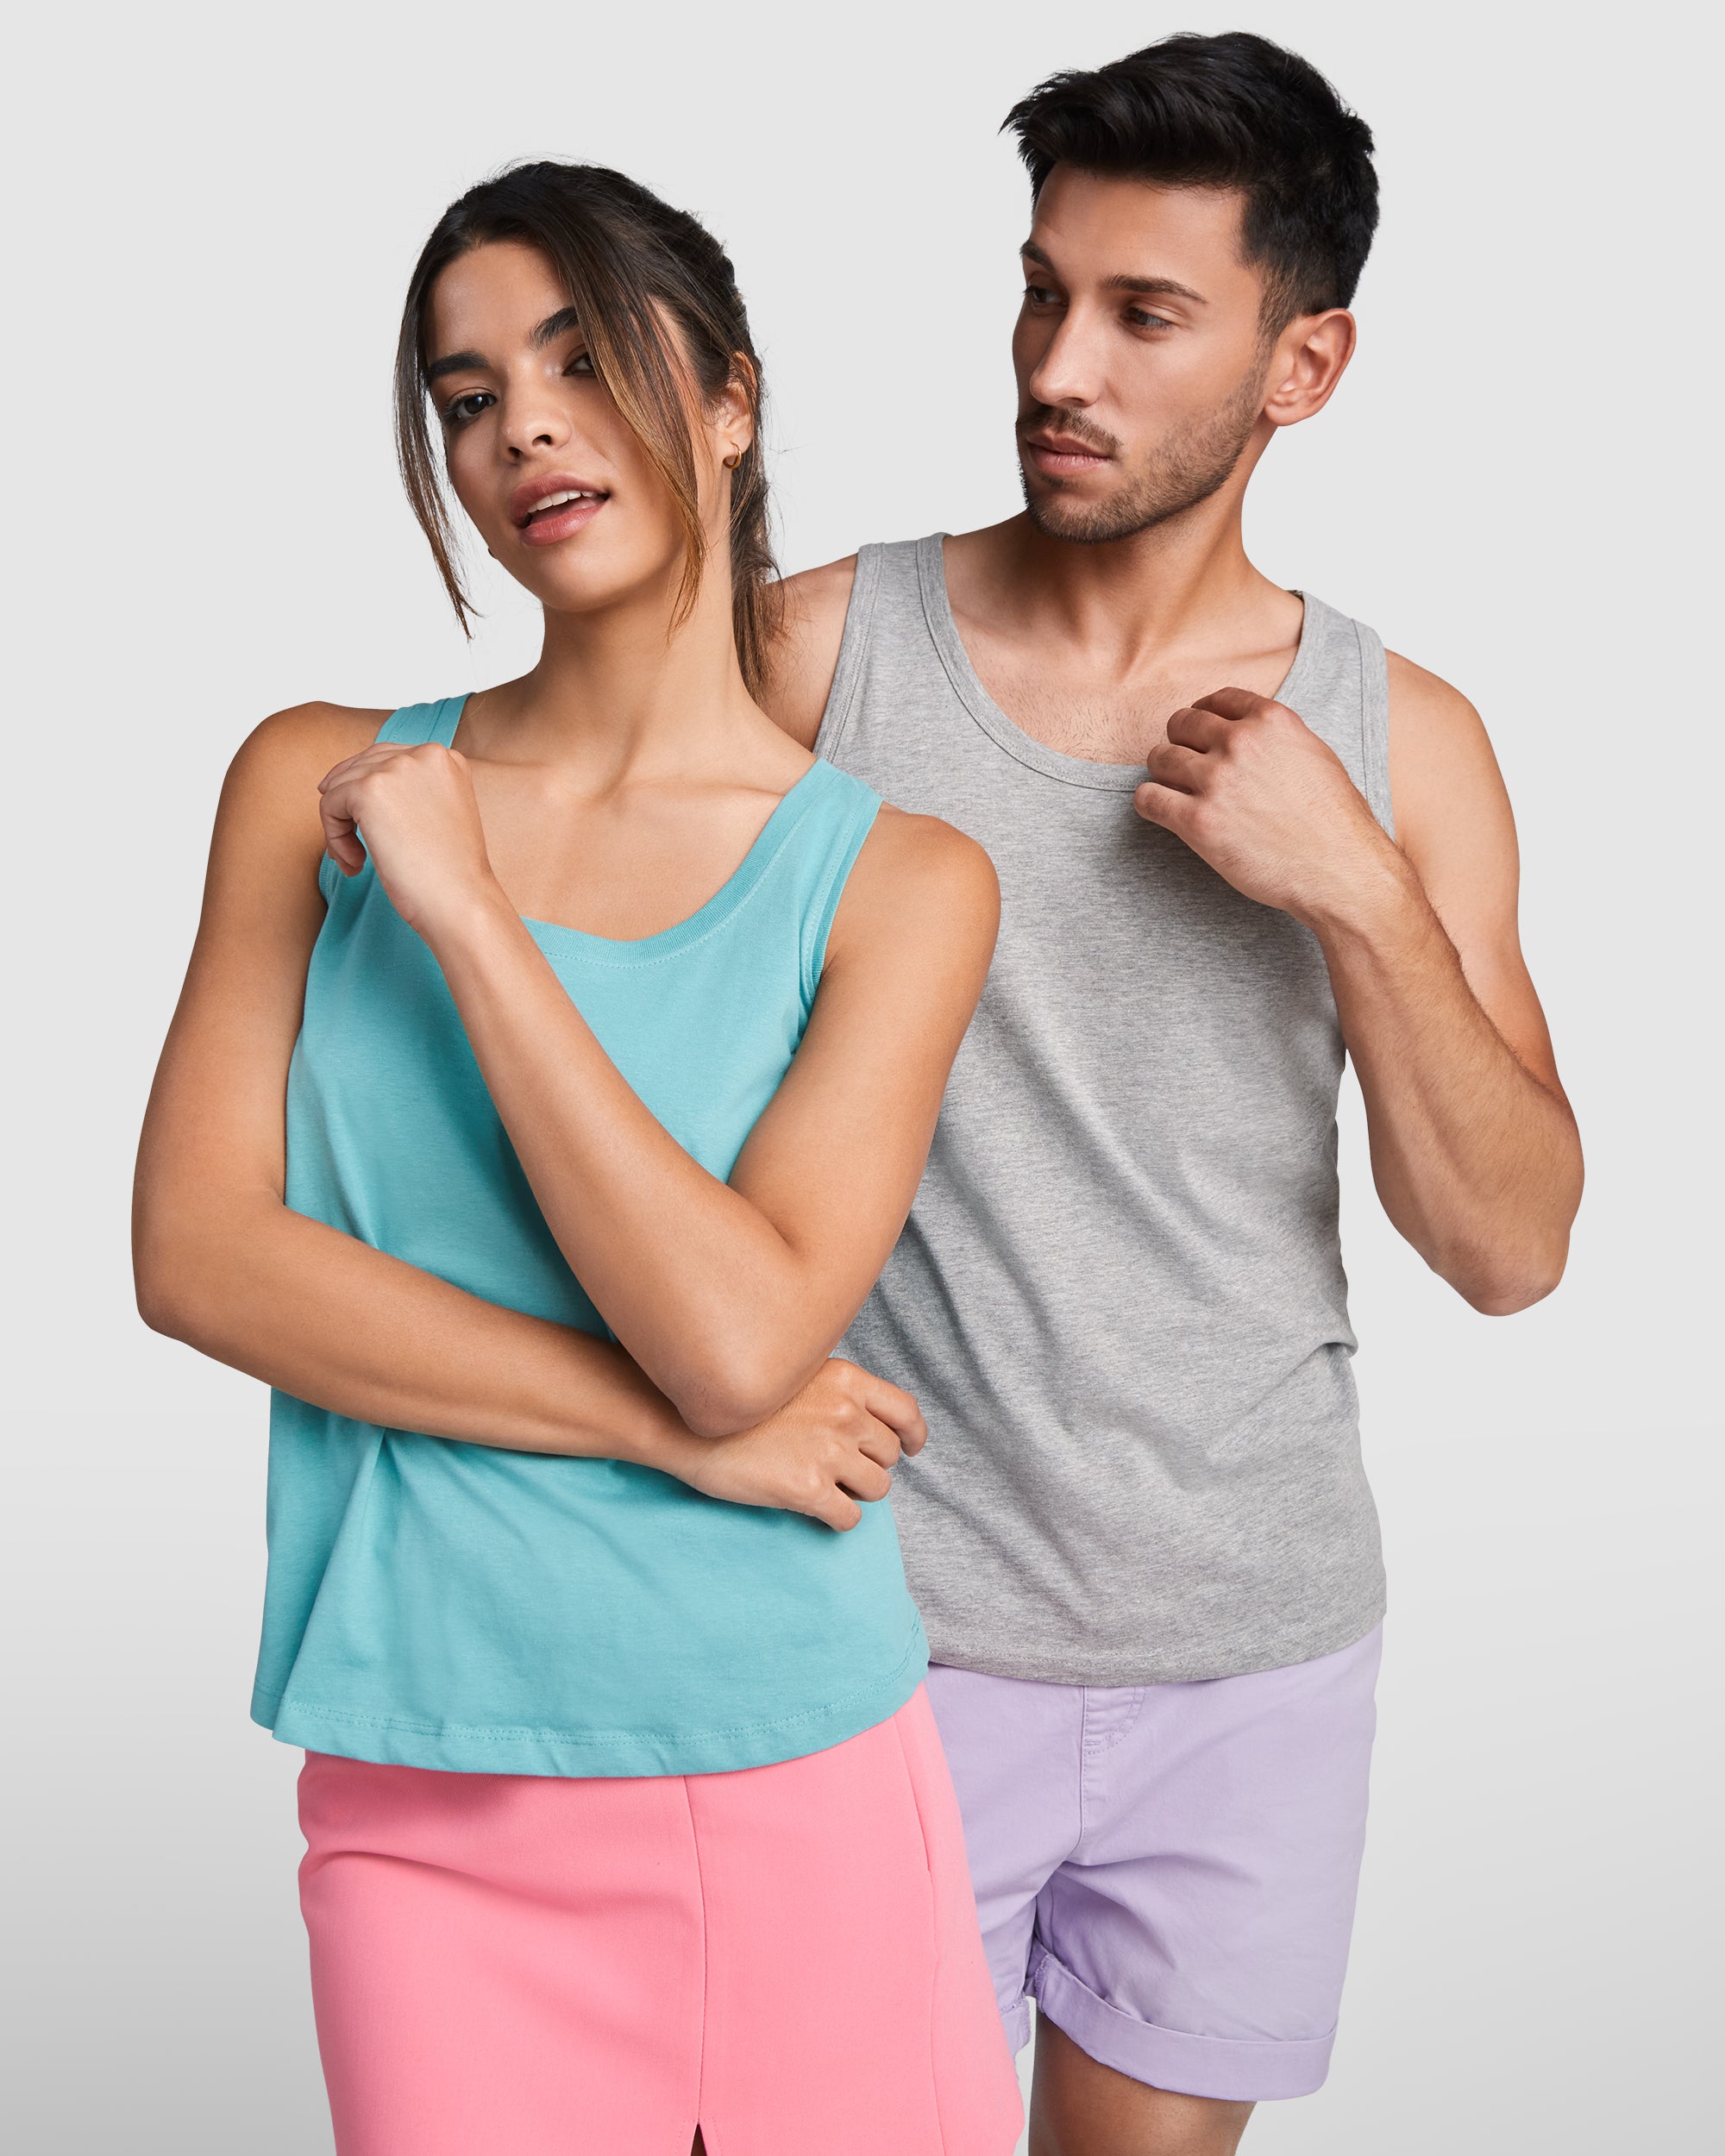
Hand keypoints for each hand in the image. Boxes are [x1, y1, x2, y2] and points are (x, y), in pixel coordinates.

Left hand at [318, 741, 499, 939]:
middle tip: (352, 848)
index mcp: (446, 758)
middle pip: (360, 768)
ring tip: (357, 861)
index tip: (362, 824)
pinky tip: (356, 863)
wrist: (461, 899)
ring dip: (340, 826)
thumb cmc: (451, 872)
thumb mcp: (438, 815)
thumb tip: (348, 784)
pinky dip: (334, 836)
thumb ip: (408, 792)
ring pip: (340, 786)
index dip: (367, 791)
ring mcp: (396, 768)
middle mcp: (423, 754)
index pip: (387, 759)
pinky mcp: (369, 789)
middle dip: (349, 808)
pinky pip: (329, 804)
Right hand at [679, 1358, 926, 1529]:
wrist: (684, 1423)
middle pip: (890, 1455)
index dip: (913, 1435)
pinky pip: (849, 1518)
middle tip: (836, 1468)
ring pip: (876, 1488)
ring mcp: (828, 1451)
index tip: (912, 1449)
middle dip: (870, 1465)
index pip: (905, 1411)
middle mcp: (844, 1412)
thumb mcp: (793, 1375)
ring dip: (854, 1493)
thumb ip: (834, 1392)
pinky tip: (813, 1509)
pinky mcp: (808, 1489)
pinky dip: (836, 1520)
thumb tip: (865, 1423)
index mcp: (844, 1380)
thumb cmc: (735, 1402)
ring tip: (820, 1486)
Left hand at [1134, 688, 1399, 926]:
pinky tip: (1161, 810)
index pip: (1218, 699)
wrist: (1340, 871)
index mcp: (1272, 720)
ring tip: (1173, 789)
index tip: (1199, 731)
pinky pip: (1148, 798)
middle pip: (1182, 723)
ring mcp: (1216, 781)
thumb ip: (1276, 738)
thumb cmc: (1335, 822)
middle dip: (1180, 741)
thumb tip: (1244, 733)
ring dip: (1162, 772)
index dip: (1204, 714)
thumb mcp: (1314, 755)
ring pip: (1159, 758)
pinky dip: (1149, 802)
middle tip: (1183, 763)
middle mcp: (1241, 743)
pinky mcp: (1197, 822)